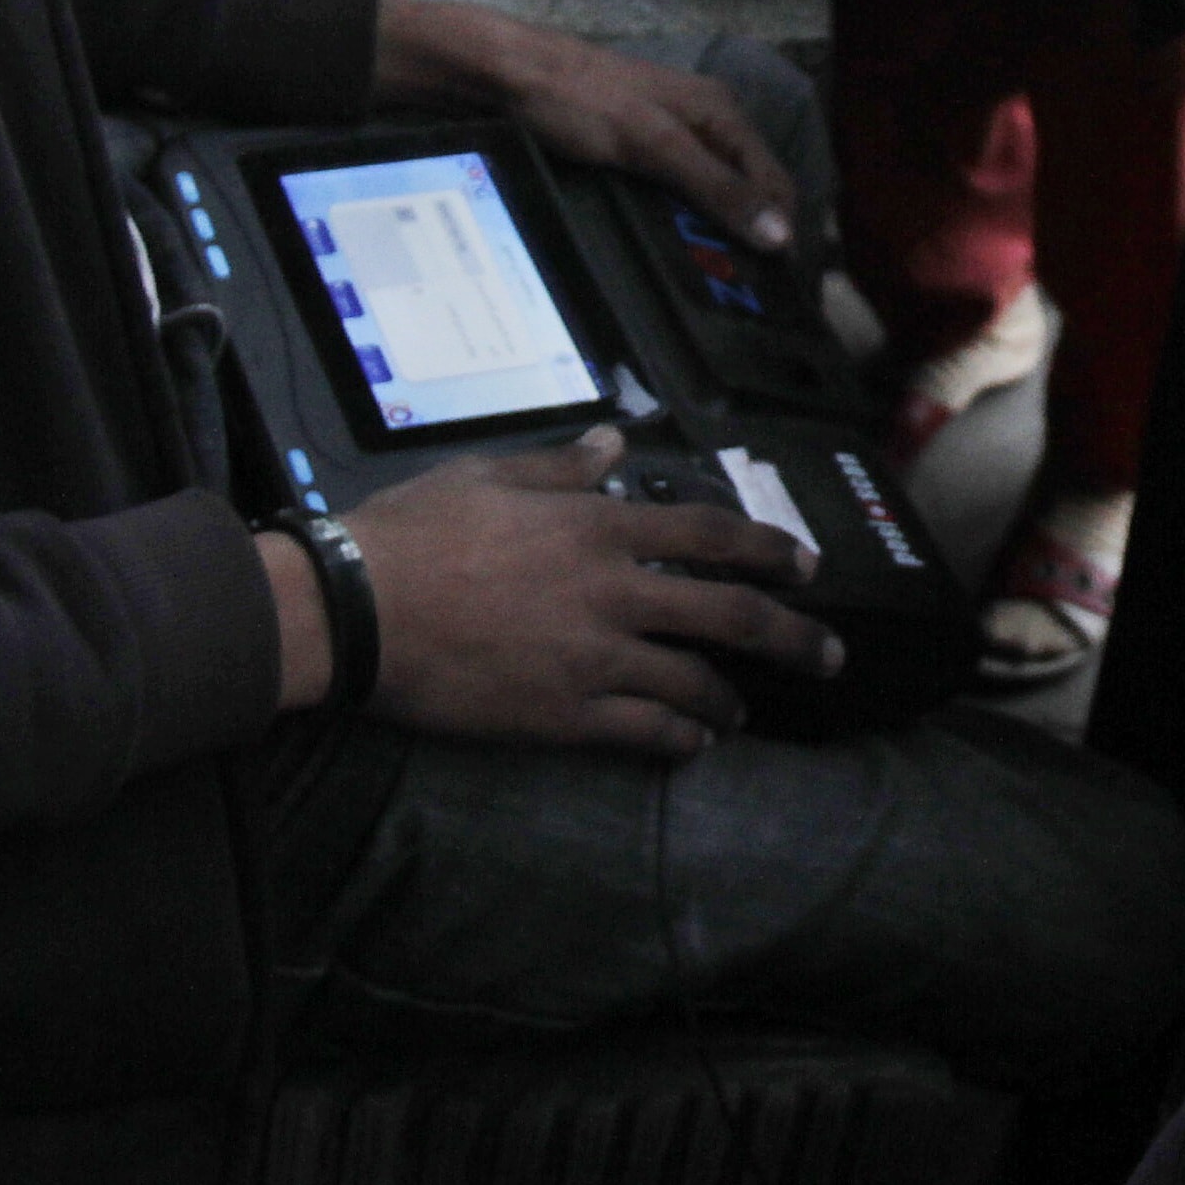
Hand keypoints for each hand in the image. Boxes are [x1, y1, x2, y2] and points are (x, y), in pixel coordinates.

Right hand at [311, 429, 839, 754]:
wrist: (355, 611)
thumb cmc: (412, 533)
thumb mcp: (488, 475)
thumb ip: (561, 467)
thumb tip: (612, 442)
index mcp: (596, 527)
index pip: (708, 534)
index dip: (767, 549)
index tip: (805, 566)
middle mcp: (611, 593)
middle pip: (731, 616)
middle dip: (793, 637)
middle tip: (830, 656)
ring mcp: (591, 659)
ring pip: (694, 683)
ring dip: (729, 699)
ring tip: (743, 711)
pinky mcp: (561, 715)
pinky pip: (642, 731)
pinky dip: (678, 739)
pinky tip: (691, 743)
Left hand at [370, 0, 796, 250]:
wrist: (502, 73)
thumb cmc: (578, 101)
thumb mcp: (653, 145)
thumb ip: (716, 187)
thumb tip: (781, 236)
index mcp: (721, 113)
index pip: (776, 182)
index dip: (782, 232)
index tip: (777, 291)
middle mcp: (704, 122)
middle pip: (747, 189)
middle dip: (750, 237)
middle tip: (742, 298)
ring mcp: (668, 135)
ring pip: (709, 194)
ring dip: (713, 234)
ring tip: (707, 286)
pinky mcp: (635, 149)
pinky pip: (674, 193)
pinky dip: (679, 223)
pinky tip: (667, 251)